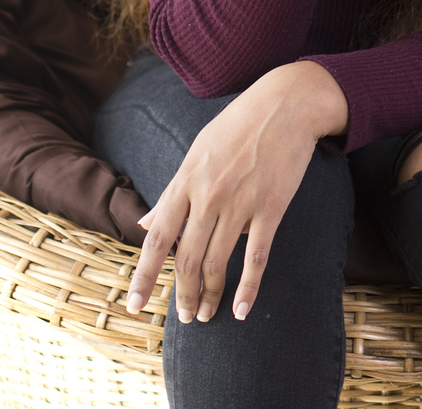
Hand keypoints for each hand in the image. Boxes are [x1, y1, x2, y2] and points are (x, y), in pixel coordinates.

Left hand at [124, 62, 348, 323]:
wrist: (286, 105)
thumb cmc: (238, 126)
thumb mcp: (196, 152)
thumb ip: (171, 193)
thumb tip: (144, 225)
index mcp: (185, 181)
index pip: (158, 238)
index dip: (145, 276)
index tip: (135, 305)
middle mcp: (208, 196)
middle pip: (187, 259)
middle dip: (183, 295)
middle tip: (183, 318)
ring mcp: (240, 203)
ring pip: (218, 263)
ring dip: (210, 295)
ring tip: (207, 315)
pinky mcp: (270, 208)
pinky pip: (256, 257)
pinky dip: (247, 287)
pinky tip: (241, 309)